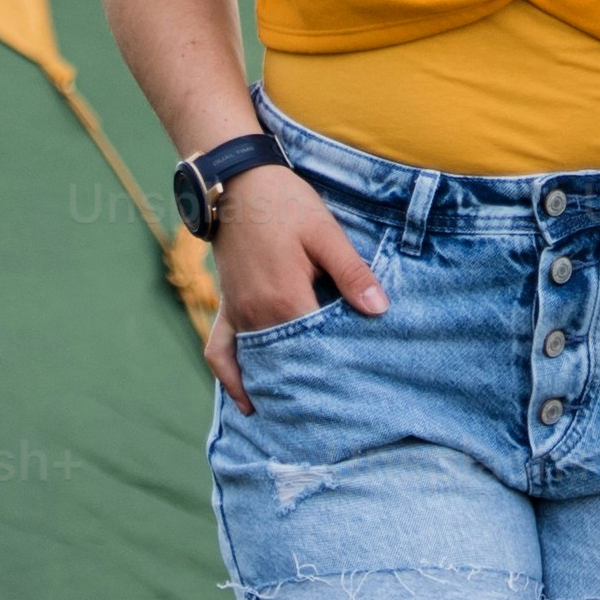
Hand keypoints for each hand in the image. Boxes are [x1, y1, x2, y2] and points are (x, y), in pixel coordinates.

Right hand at [205, 164, 386, 413]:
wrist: (238, 183)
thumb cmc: (286, 204)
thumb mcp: (326, 233)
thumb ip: (352, 273)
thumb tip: (380, 310)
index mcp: (285, 300)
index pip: (315, 351)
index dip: (338, 371)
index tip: (358, 395)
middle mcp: (256, 316)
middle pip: (286, 365)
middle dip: (308, 389)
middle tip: (335, 415)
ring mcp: (237, 314)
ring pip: (255, 365)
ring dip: (275, 388)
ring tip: (300, 416)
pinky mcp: (227, 307)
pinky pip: (219, 353)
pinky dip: (231, 379)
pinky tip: (247, 401)